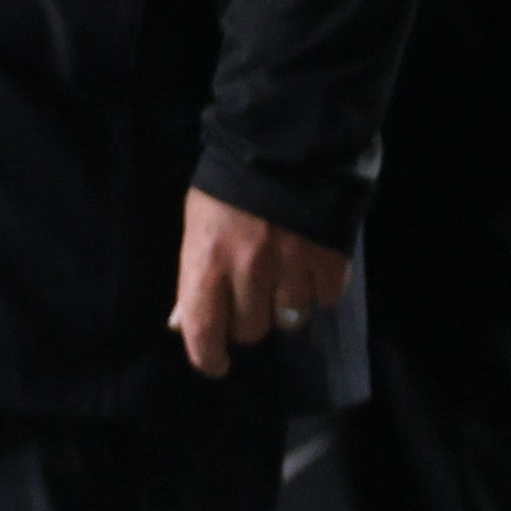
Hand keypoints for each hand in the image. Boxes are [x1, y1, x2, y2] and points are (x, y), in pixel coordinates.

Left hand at [173, 188, 352, 374]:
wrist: (284, 146)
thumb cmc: (229, 186)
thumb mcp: (197, 225)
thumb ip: (193, 275)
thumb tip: (182, 321)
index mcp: (207, 262)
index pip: (202, 328)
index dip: (207, 356)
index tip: (214, 365)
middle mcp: (249, 271)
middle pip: (250, 329)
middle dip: (247, 321)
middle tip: (248, 299)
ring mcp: (292, 267)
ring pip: (289, 319)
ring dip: (283, 308)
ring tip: (280, 282)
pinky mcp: (329, 260)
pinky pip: (323, 299)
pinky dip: (316, 292)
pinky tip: (308, 270)